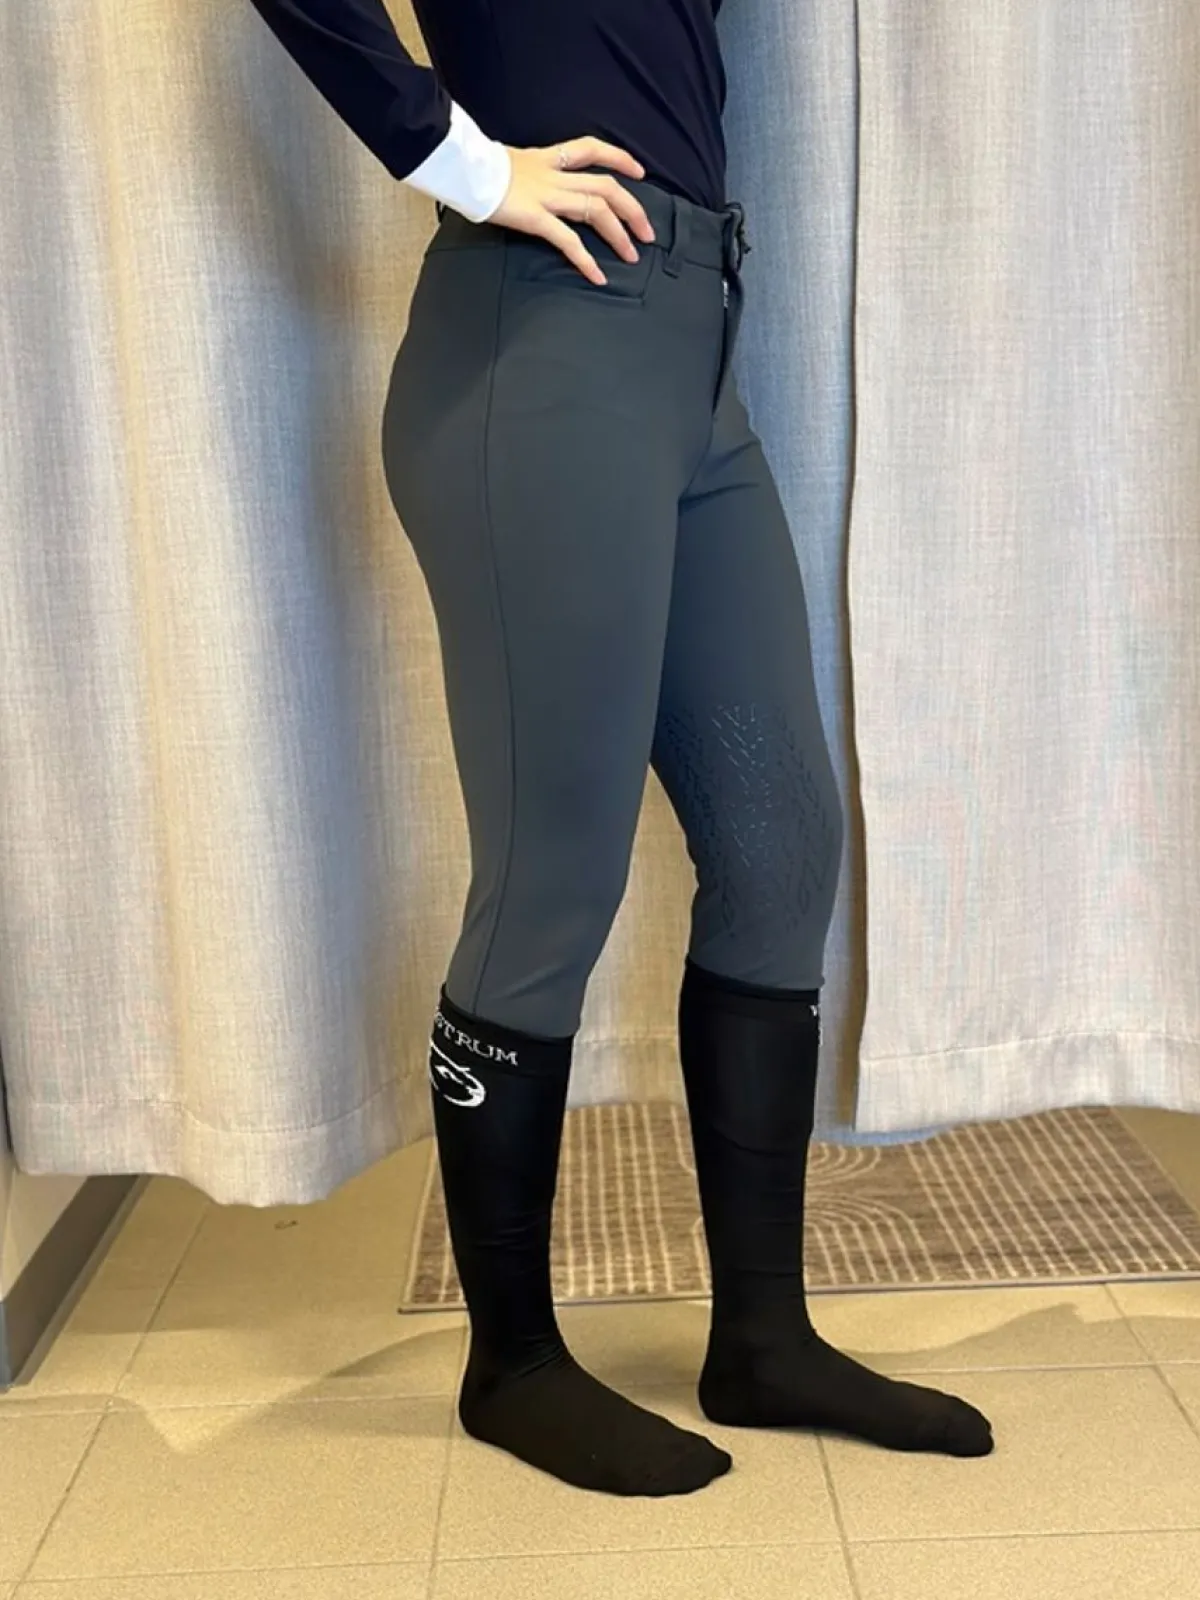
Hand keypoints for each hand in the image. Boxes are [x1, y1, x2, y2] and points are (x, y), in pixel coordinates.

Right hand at [489, 137, 656, 284]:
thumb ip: (527, 172)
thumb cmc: (476, 167)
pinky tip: (598, 276)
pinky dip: (586, 260)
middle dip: (632, 209)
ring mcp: (546, 196)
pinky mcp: (535, 217)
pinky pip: (568, 240)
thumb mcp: (509, 162)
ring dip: (619, 234)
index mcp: (547, 158)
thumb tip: (528, 184)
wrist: (461, 167)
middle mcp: (553, 175)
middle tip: (647, 233)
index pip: (591, 149)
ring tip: (632, 256)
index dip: (619, 158)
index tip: (639, 171)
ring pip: (596, 210)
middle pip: (605, 186)